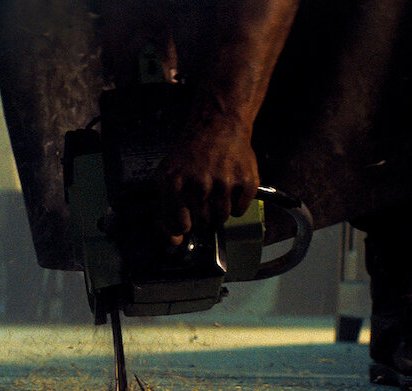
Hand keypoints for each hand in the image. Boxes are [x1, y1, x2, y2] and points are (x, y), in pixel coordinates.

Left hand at [159, 116, 259, 243]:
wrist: (217, 126)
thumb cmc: (190, 154)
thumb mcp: (167, 174)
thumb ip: (165, 209)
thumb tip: (175, 242)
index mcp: (175, 183)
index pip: (178, 225)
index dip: (183, 225)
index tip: (186, 220)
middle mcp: (199, 184)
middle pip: (201, 223)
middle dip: (201, 215)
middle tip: (203, 198)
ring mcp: (224, 183)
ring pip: (220, 219)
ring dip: (218, 211)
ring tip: (216, 192)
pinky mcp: (245, 182)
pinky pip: (239, 211)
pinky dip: (236, 205)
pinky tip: (230, 188)